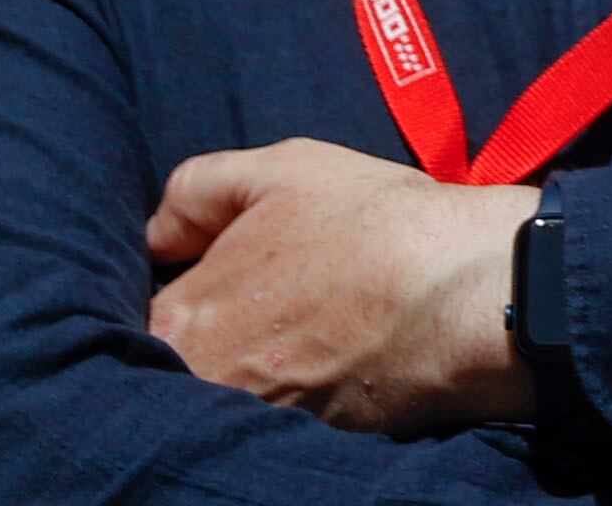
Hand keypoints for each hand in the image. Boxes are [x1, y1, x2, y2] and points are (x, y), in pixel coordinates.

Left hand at [145, 138, 540, 435]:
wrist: (467, 293)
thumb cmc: (374, 224)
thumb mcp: (282, 167)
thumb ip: (196, 189)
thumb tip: (156, 233)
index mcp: (179, 324)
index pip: (143, 321)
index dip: (184, 293)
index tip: (221, 278)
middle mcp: (202, 387)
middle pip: (180, 367)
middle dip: (213, 337)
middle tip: (266, 307)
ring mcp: (252, 423)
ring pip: (227, 394)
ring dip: (252, 368)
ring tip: (303, 334)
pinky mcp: (306, 445)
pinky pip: (275, 420)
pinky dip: (294, 395)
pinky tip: (332, 361)